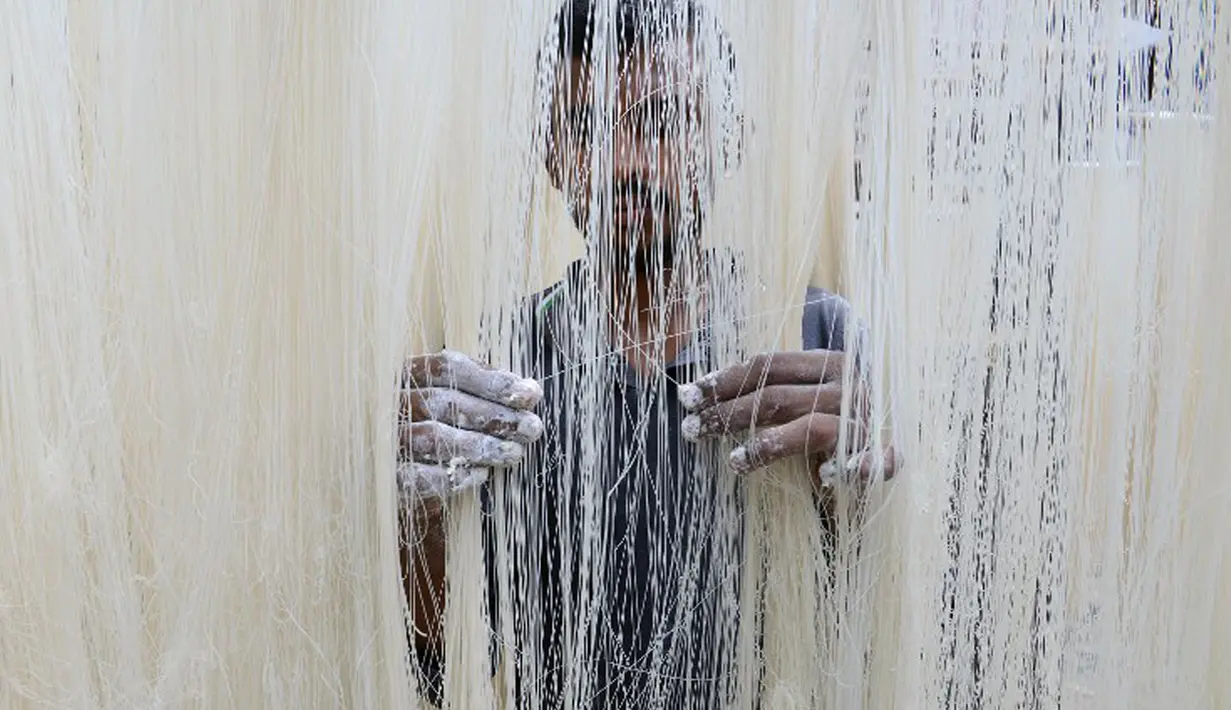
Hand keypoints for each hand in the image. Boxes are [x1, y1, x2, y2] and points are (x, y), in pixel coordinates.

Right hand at [398, 350, 543, 499]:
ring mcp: (383, 438)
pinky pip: (420, 476)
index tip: (529, 394)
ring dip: (481, 446)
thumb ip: (480, 391)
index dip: (492, 379)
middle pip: (445, 402)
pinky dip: (456, 475)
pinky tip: (480, 474)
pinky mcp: (384, 476)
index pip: (448, 367)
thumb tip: (530, 391)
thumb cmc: (423, 425)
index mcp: (404, 373)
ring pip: (435, 438)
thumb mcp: (445, 398)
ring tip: (513, 453)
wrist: (379, 466)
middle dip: (494, 416)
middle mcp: (389, 402)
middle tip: (531, 428)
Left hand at [678, 351, 896, 483]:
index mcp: (828, 363)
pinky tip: (824, 476)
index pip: (768, 365)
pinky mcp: (881, 459)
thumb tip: (704, 393)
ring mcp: (865, 422)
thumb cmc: (832, 430)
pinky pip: (863, 462)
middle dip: (727, 412)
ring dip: (767, 445)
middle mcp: (848, 387)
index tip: (689, 395)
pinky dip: (845, 467)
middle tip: (690, 428)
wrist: (881, 461)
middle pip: (777, 396)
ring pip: (810, 427)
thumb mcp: (801, 400)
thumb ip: (769, 390)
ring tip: (735, 461)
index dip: (725, 379)